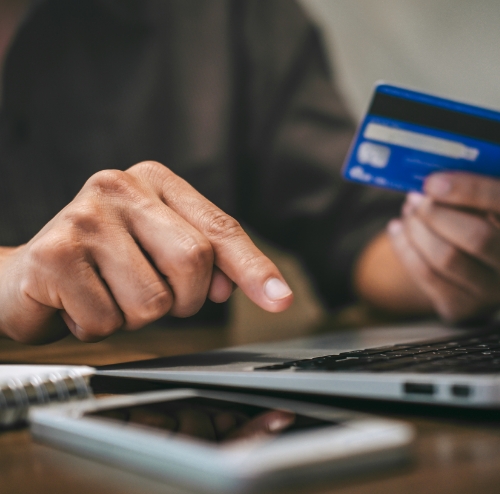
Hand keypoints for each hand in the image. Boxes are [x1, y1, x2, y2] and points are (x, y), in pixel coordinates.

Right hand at [0, 161, 292, 342]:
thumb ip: (206, 261)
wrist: (28, 276)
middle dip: (181, 299)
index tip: (280, 299)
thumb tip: (236, 286)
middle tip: (152, 295)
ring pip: (152, 301)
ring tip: (108, 294)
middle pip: (193, 261)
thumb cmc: (105, 263)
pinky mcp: (54, 253)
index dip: (252, 267)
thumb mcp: (160, 250)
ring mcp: (85, 216)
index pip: (219, 228)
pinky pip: (107, 321)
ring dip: (135, 317)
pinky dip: (99, 327)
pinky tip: (79, 303)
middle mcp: (120, 186)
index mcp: (155, 182)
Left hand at [387, 172, 499, 321]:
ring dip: (418, 230)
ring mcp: (496, 293)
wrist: (476, 276)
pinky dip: (405, 248)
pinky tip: (398, 231)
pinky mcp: (463, 308)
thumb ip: (470, 193)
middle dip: (437, 213)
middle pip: (478, 236)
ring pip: (447, 258)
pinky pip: (426, 275)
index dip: (470, 188)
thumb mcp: (489, 209)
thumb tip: (431, 180)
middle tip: (416, 198)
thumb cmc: (482, 228)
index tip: (434, 181)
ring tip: (408, 213)